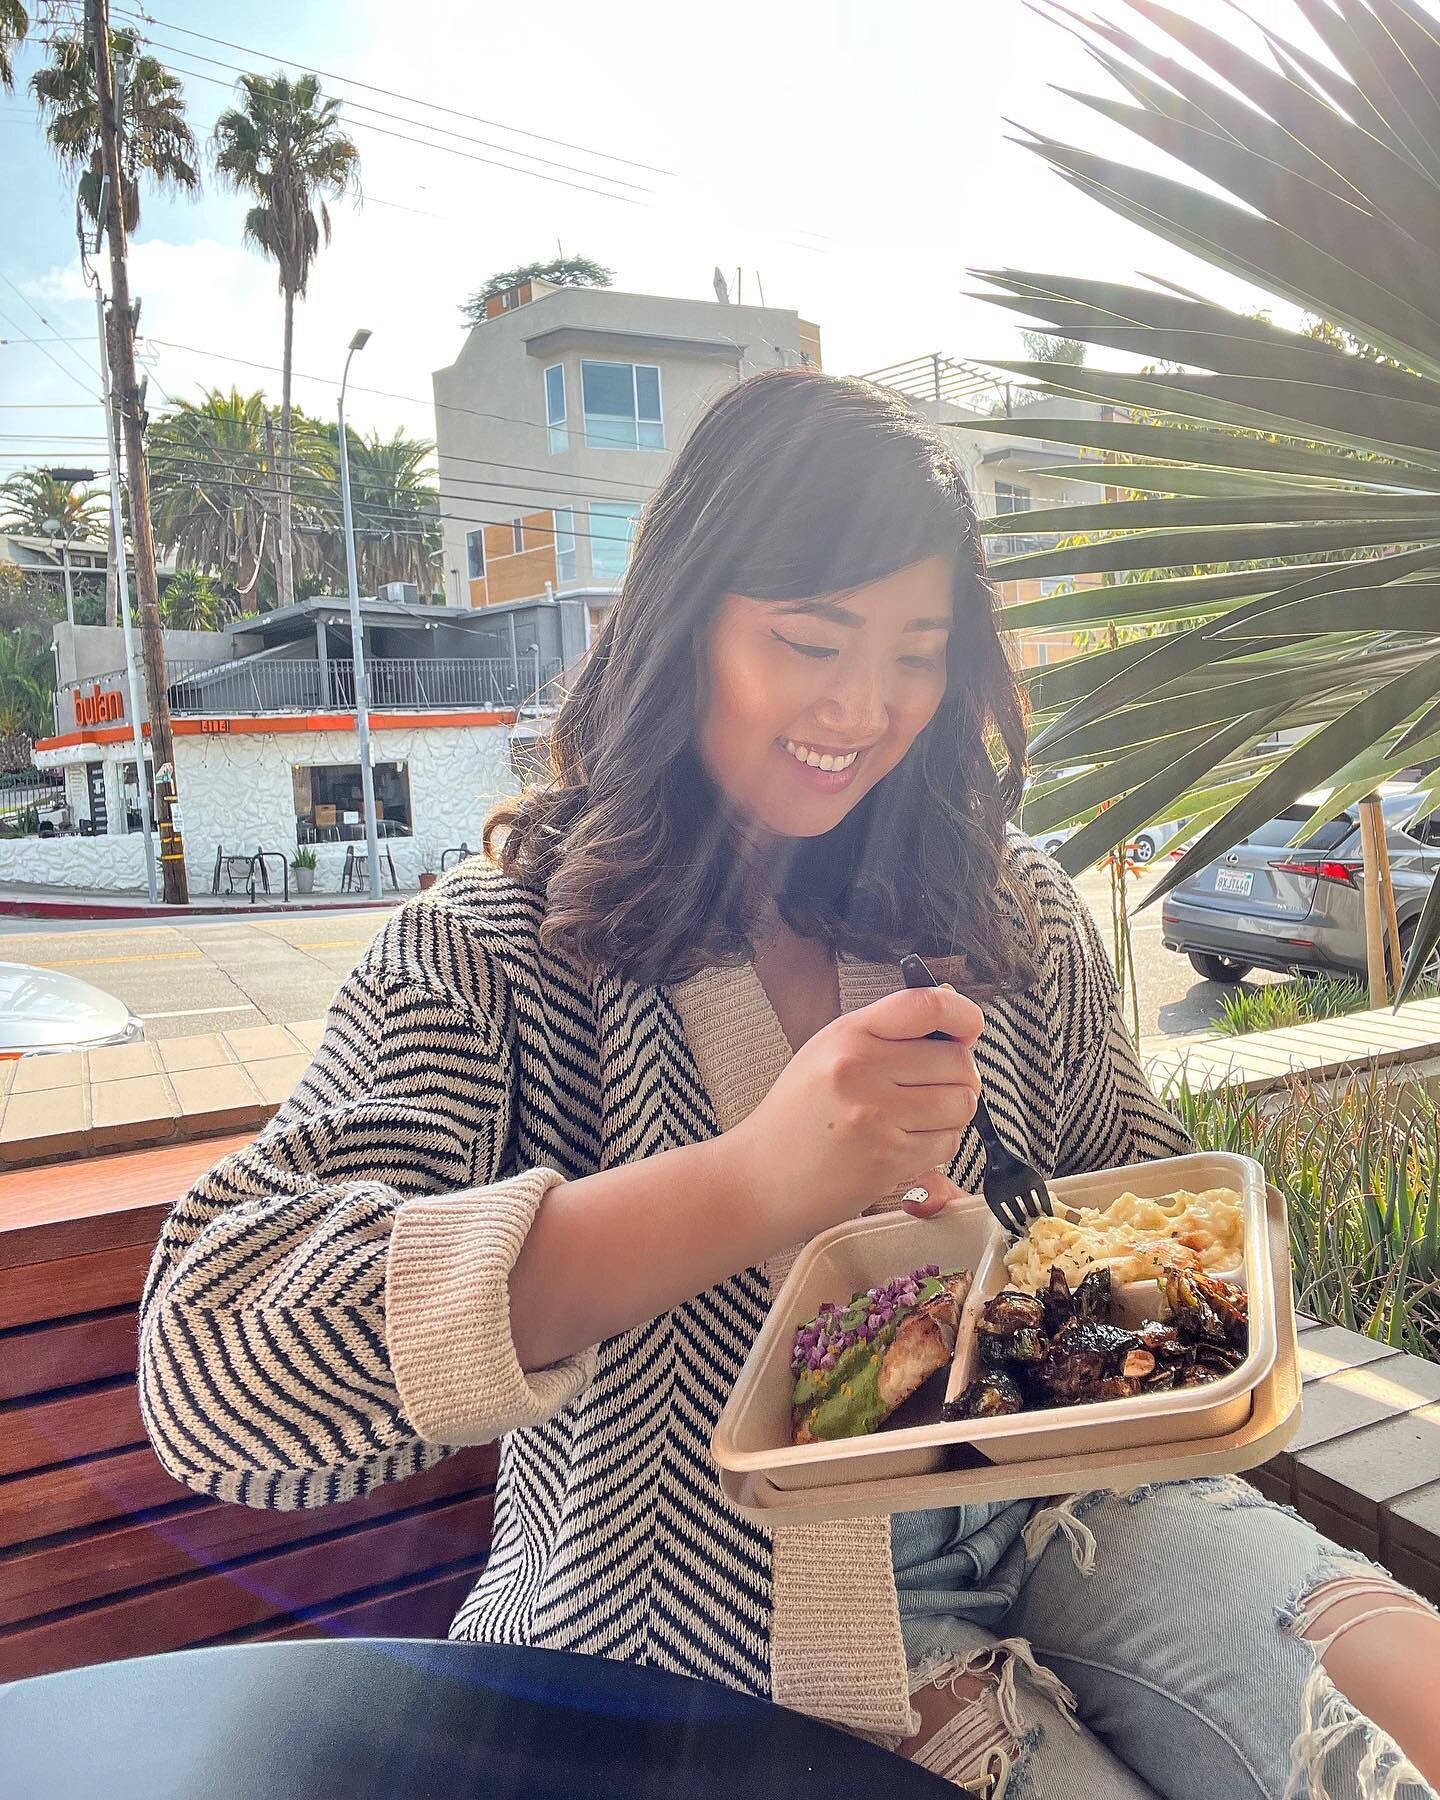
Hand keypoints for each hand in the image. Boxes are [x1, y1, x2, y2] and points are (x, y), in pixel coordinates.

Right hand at [723, 984, 982, 1239]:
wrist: (760, 1177)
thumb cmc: (796, 1115)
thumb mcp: (827, 1053)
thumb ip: (887, 1034)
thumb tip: (956, 1028)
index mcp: (849, 1034)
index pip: (927, 1005)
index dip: (964, 1015)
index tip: (969, 1030)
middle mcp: (862, 1068)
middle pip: (957, 1061)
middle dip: (960, 1076)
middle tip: (937, 1086)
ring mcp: (876, 1115)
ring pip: (961, 1104)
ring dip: (952, 1113)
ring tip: (920, 1117)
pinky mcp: (888, 1158)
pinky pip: (947, 1143)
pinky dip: (938, 1145)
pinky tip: (906, 1143)